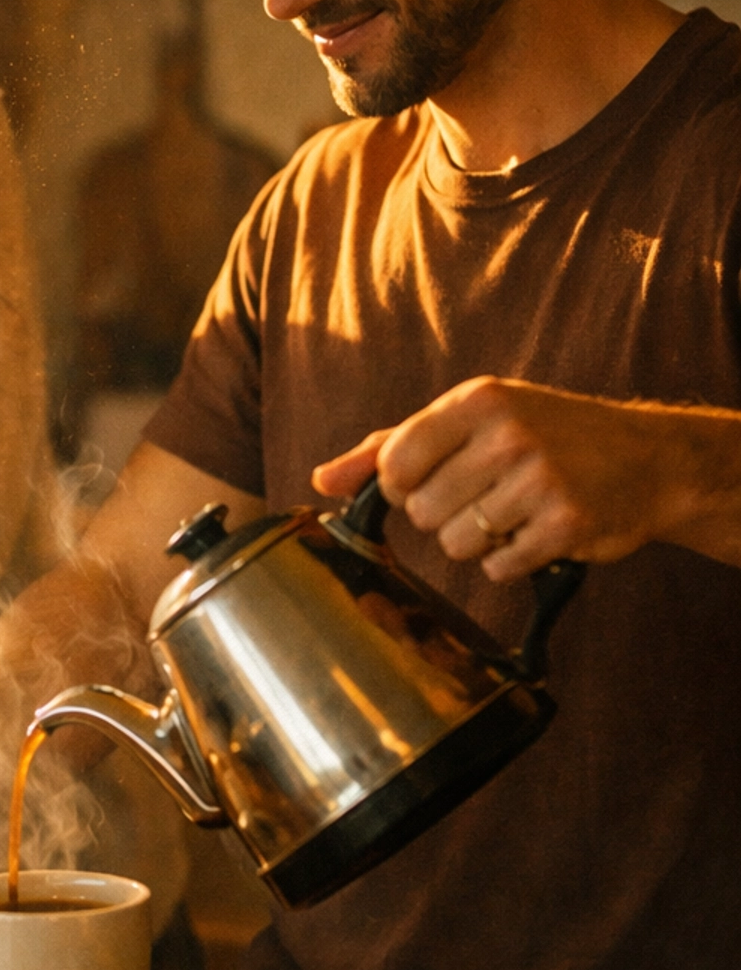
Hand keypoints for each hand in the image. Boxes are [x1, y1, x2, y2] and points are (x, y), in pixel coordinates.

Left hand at [312, 377, 740, 581]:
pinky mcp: (566, 525)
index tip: (433, 479)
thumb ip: (390, 447)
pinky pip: (500, 567)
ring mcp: (540, 480)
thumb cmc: (544, 434)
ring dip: (480, 541)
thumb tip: (323, 480)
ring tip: (513, 512)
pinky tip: (537, 532)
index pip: (395, 464)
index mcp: (476, 401)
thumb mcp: (468, 420)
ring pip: (458, 545)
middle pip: (423, 513)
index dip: (405, 487)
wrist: (646, 458)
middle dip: (447, 516)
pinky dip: (512, 560)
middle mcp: (508, 435)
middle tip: (486, 495)